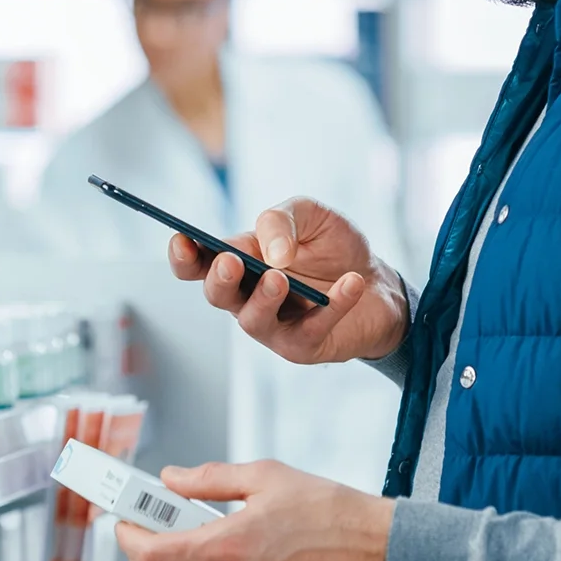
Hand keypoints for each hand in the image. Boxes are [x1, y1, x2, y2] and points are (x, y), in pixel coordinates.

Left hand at [116, 460, 392, 560]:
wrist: (378, 554)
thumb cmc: (330, 512)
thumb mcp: (266, 476)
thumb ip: (209, 480)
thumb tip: (171, 480)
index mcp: (229, 546)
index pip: (153, 555)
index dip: (129, 538)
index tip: (124, 522)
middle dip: (143, 560)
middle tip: (146, 535)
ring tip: (184, 549)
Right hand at [166, 196, 409, 364]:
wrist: (378, 283)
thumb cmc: (334, 248)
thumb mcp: (311, 215)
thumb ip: (282, 220)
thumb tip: (272, 252)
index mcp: (240, 261)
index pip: (199, 262)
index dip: (184, 255)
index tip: (182, 240)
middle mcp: (247, 297)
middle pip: (217, 294)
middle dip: (219, 279)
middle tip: (231, 263)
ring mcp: (273, 325)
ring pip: (253, 320)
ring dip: (263, 299)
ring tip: (280, 279)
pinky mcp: (304, 345)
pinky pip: (311, 330)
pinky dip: (333, 306)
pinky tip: (350, 283)